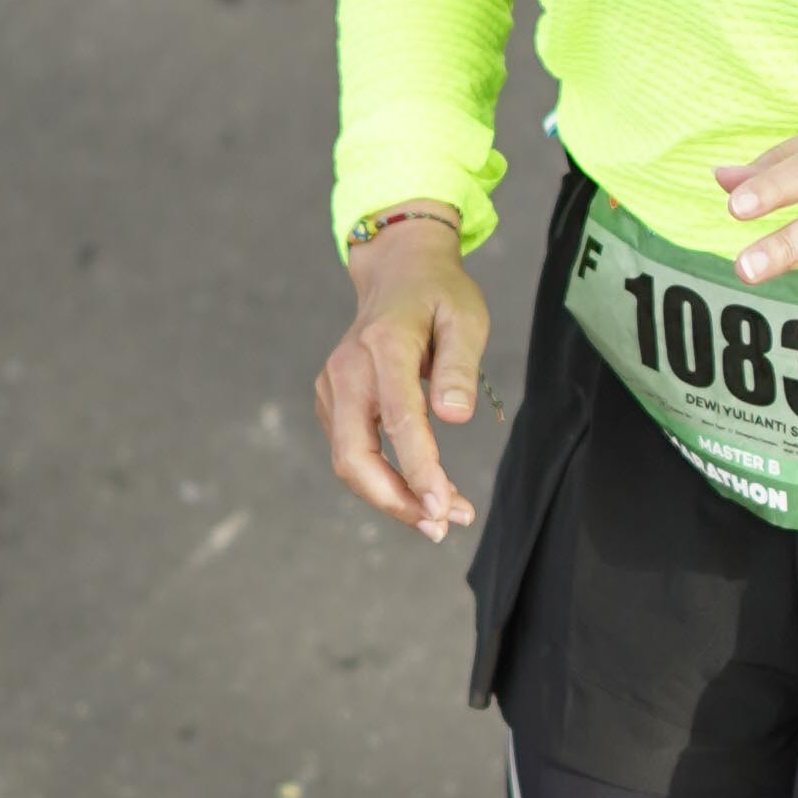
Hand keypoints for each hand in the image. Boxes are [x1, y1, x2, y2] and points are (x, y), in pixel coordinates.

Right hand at [315, 215, 490, 541]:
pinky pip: (351, 451)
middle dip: (395, 501)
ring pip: (349, 461)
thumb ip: (462, 365)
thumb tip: (455, 418)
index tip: (445, 508)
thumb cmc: (439, 294)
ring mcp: (332, 387)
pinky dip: (383, 479)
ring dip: (391, 497)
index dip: (420, 470)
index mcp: (383, 346)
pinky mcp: (331, 401)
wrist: (397, 271)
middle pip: (354, 455)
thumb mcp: (466, 317)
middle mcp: (347, 370)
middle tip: (442, 526)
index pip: (400, 419)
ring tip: (441, 516)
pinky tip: (421, 489)